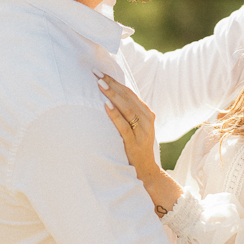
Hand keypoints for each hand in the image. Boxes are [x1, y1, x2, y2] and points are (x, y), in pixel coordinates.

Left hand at [95, 72, 181, 216]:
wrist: (146, 171)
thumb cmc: (136, 146)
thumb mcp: (136, 127)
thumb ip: (128, 113)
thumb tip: (110, 95)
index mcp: (147, 114)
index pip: (130, 93)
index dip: (116, 81)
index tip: (101, 72)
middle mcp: (147, 120)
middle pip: (128, 97)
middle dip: (112, 84)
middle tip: (96, 73)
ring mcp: (142, 132)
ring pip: (127, 109)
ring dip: (113, 95)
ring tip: (100, 84)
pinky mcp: (134, 143)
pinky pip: (124, 126)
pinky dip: (115, 115)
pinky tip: (106, 106)